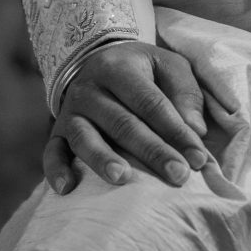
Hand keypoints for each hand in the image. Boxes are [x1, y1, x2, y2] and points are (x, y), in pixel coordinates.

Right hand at [44, 40, 234, 194]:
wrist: (97, 61)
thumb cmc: (143, 70)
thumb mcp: (168, 65)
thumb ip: (187, 93)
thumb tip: (196, 130)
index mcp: (119, 69)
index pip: (151, 103)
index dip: (176, 131)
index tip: (199, 158)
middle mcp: (89, 89)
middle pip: (123, 124)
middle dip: (152, 151)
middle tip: (178, 175)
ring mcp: (70, 111)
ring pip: (86, 138)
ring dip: (102, 159)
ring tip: (122, 178)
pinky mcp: (57, 131)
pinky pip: (52, 152)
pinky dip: (56, 170)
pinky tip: (67, 188)